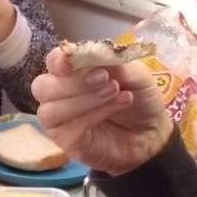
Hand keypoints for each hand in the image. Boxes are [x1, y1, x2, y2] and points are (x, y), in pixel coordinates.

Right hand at [31, 45, 171, 175]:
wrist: (153, 134)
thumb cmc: (139, 100)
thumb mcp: (135, 74)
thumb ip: (112, 62)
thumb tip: (93, 55)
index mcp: (71, 73)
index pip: (51, 63)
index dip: (57, 61)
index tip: (72, 63)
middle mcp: (59, 95)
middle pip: (42, 87)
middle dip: (73, 82)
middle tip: (106, 79)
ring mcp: (60, 121)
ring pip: (50, 110)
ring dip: (83, 99)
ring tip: (115, 93)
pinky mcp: (67, 142)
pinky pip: (67, 128)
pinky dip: (92, 115)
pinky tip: (115, 107)